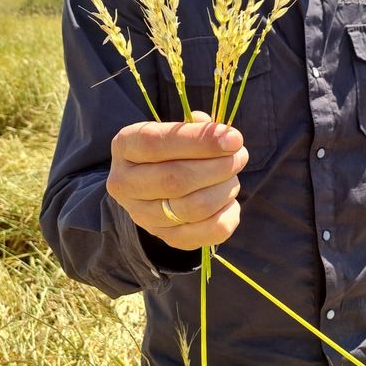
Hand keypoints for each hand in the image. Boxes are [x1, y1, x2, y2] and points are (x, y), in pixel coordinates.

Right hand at [106, 111, 247, 250]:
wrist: (153, 186)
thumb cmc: (170, 150)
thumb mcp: (175, 129)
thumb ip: (198, 127)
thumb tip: (224, 137)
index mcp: (125, 146)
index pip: (156, 144)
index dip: (200, 141)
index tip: (234, 139)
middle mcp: (126, 184)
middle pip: (177, 180)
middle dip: (219, 167)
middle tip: (240, 156)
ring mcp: (144, 216)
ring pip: (195, 207)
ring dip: (225, 189)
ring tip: (233, 176)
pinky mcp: (168, 237)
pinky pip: (209, 231)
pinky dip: (229, 213)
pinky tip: (229, 200)